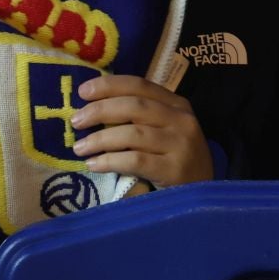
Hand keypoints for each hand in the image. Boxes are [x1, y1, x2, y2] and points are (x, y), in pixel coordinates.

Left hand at [71, 74, 210, 188]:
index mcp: (177, 104)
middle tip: (76, 121)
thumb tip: (93, 106)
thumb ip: (139, 116)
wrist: (202, 194)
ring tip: (79, 148)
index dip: (109, 85)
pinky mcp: (175, 170)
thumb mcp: (164, 130)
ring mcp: (180, 145)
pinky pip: (135, 160)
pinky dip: (110, 160)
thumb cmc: (174, 158)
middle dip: (100, 110)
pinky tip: (94, 164)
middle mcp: (181, 120)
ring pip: (132, 134)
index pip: (139, 85)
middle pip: (134, 106)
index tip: (82, 91)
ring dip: (100, 139)